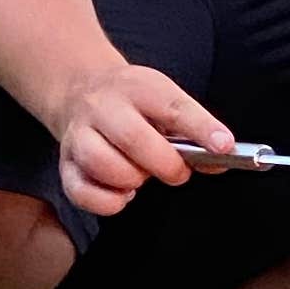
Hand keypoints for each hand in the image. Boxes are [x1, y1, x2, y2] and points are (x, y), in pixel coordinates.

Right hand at [49, 57, 230, 218]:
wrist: (80, 90)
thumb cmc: (133, 103)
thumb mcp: (165, 99)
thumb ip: (193, 128)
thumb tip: (219, 158)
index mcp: (137, 86)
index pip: (172, 107)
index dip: (201, 128)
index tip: (224, 146)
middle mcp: (103, 107)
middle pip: (134, 139)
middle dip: (166, 165)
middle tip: (177, 172)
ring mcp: (79, 134)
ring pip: (103, 165)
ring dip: (132, 180)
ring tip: (141, 175)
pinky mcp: (65, 163)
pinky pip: (82, 193)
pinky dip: (108, 201)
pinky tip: (122, 191)